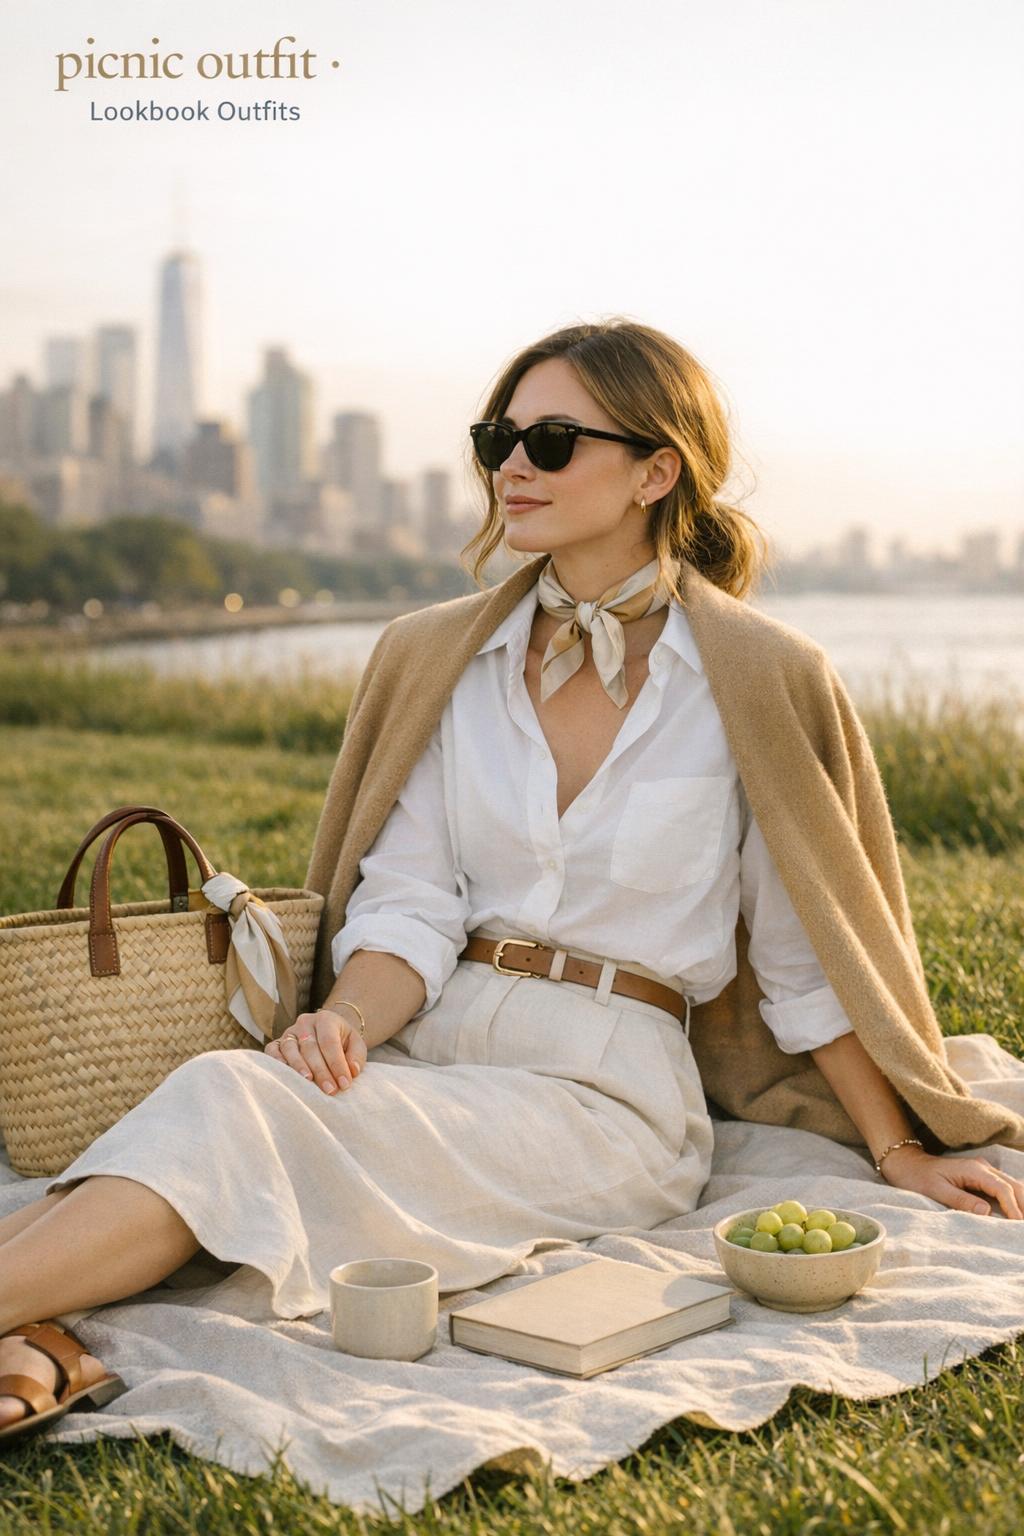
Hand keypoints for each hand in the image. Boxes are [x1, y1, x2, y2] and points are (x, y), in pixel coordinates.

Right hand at [264, 1008, 367, 1095]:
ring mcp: (289, 1032)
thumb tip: (352, 1072)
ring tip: (308, 1082)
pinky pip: (272, 1050)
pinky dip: (276, 1062)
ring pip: (290, 1048)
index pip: (329, 1042)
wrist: (328, 1031)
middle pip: (310, 1047)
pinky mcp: (277, 1042)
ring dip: (299, 1067)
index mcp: (326, 1019)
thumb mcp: (356, 1044)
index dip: (337, 1064)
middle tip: (330, 1090)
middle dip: (321, 1071)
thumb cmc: (342, 1041)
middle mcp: (305, 1023)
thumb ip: (356, 1057)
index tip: (344, 1084)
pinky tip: (285, 1075)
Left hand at [881, 1144, 1023, 1218]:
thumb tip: (987, 1212)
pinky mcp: (982, 1177)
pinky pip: (1004, 1188)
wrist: (907, 1164)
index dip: (1013, 1208)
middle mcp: (983, 1167)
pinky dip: (1014, 1200)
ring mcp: (983, 1171)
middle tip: (1023, 1227)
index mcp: (973, 1170)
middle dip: (1023, 1205)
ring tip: (1021, 1222)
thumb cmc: (918, 1178)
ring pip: (1012, 1185)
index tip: (1018, 1225)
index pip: (1002, 1188)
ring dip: (1021, 1202)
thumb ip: (961, 1200)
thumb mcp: (936, 1190)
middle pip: (1013, 1185)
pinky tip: (1017, 1213)